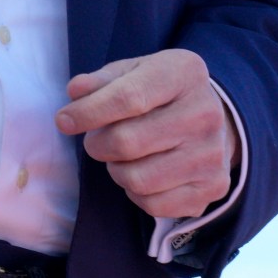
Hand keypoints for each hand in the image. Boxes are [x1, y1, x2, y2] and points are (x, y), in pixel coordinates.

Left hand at [56, 50, 237, 219]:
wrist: (213, 119)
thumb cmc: (159, 93)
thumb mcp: (132, 73)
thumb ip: (101, 81)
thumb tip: (76, 92)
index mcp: (184, 74)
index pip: (128, 98)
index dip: (87, 113)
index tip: (63, 121)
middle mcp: (205, 113)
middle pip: (127, 142)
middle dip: (98, 144)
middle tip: (99, 140)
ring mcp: (212, 154)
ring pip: (137, 179)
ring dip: (116, 170)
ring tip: (122, 156)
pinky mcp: (213, 187)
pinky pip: (154, 205)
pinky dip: (136, 194)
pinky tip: (144, 173)